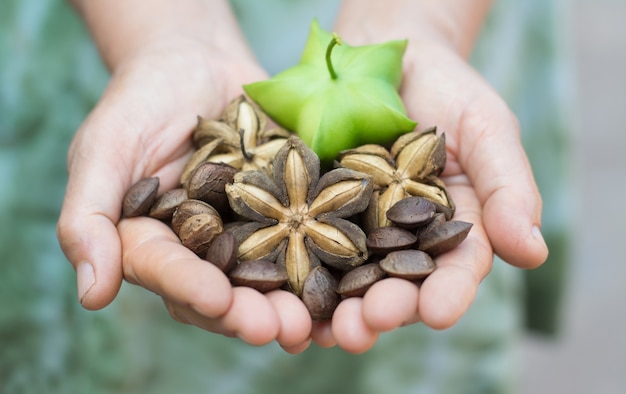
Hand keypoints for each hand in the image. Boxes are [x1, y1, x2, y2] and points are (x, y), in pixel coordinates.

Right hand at [56, 34, 312, 351]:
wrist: (194, 63)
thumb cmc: (139, 101)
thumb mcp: (104, 150)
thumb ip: (90, 217)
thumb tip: (93, 295)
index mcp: (155, 245)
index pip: (170, 275)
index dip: (192, 290)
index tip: (218, 300)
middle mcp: (203, 250)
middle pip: (225, 291)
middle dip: (251, 312)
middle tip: (278, 328)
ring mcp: (249, 233)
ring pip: (270, 277)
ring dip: (293, 302)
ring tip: (314, 320)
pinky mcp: (287, 211)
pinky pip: (308, 238)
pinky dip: (327, 262)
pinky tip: (348, 281)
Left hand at [321, 2, 548, 352]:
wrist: (385, 55)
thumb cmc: (448, 91)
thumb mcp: (487, 130)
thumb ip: (509, 189)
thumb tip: (534, 254)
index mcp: (450, 230)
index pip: (454, 270)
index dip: (448, 294)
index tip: (437, 312)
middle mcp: (401, 240)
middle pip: (395, 284)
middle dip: (383, 308)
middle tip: (365, 327)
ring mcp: (353, 228)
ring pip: (345, 276)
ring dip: (335, 306)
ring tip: (325, 328)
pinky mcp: (311, 210)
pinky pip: (300, 243)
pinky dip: (293, 270)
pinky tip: (282, 293)